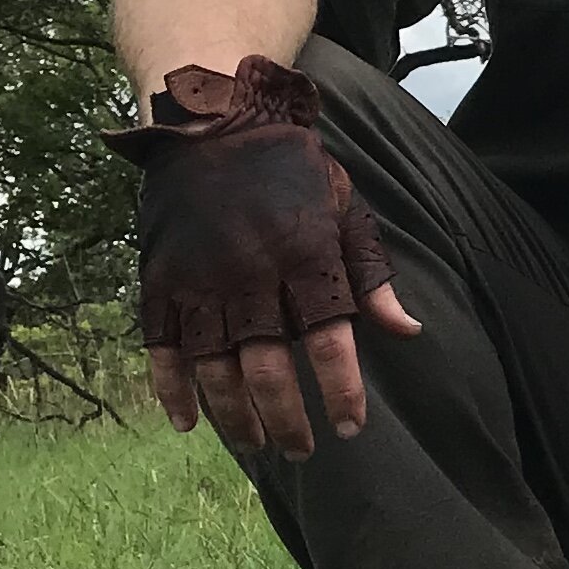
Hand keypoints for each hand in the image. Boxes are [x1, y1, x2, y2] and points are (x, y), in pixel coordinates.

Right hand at [108, 56, 420, 459]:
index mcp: (307, 260)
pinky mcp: (161, 279)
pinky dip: (171, 390)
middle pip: (269, 369)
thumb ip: (372, 277)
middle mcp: (252, 277)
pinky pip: (162, 348)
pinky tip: (188, 424)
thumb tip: (407, 332)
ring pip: (215, 370)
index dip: (340, 391)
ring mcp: (201, 281)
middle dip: (287, 419)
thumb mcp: (346, 211)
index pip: (331, 343)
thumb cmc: (292, 170)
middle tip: (301, 450)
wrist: (213, 118)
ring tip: (256, 446)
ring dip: (236, 417)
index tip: (349, 428)